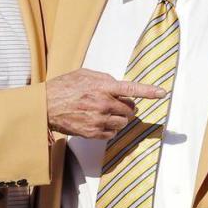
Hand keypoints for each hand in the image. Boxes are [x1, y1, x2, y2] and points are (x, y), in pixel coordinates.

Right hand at [46, 69, 164, 139]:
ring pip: (123, 123)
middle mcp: (103, 104)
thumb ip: (105, 79)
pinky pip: (112, 133)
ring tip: (104, 112)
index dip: (149, 91)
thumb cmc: (64, 87)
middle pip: (130, 110)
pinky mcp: (93, 133)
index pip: (131, 89)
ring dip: (119, 118)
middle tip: (114, 104)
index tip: (162, 93)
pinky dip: (110, 128)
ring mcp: (99, 120)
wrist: (45, 106)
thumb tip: (119, 87)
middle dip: (127, 107)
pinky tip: (98, 121)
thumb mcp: (85, 74)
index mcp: (103, 87)